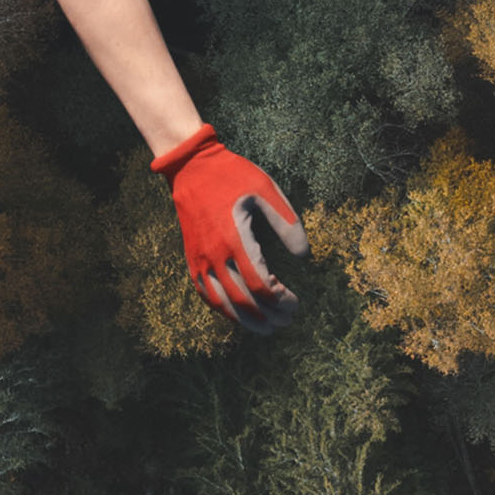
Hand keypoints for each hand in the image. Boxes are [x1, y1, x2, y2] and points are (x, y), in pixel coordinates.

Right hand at [153, 123, 304, 330]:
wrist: (190, 166)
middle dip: (268, 315)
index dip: (280, 299)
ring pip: (222, 303)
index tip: (294, 302)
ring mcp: (199, 259)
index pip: (261, 284)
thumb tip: (304, 255)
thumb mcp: (266, 189)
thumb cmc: (232, 175)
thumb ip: (286, 222)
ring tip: (266, 328)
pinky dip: (223, 308)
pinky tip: (237, 313)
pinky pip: (205, 293)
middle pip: (243, 300)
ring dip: (246, 320)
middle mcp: (214, 254)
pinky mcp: (191, 258)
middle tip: (286, 321)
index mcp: (235, 239)